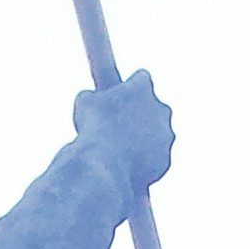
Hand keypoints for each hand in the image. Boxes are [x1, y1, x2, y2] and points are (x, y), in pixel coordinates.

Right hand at [74, 68, 173, 197]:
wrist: (103, 165)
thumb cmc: (92, 129)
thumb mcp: (84, 104)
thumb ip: (91, 96)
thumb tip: (89, 99)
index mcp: (142, 86)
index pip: (141, 79)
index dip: (130, 89)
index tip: (121, 99)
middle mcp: (160, 108)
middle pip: (154, 108)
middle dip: (141, 116)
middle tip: (122, 128)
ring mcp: (165, 136)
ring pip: (158, 136)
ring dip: (146, 141)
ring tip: (124, 152)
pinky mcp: (165, 161)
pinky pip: (156, 161)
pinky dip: (145, 164)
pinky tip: (129, 168)